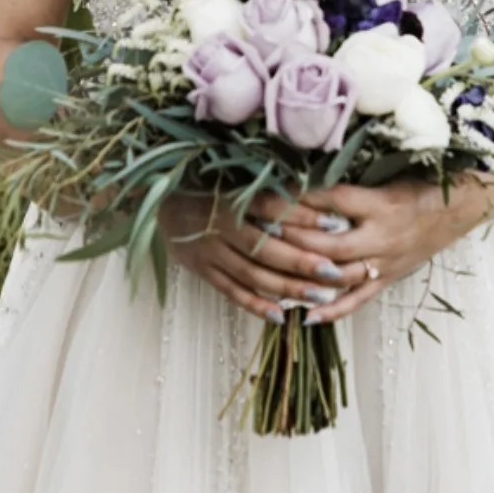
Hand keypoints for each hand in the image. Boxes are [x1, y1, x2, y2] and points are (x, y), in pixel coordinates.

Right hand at [157, 190, 366, 323]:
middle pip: (265, 248)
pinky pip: (232, 291)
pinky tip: (282, 315)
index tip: (335, 222)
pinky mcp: (202, 270)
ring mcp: (209, 251)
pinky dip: (256, 304)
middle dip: (302, 262)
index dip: (303, 215)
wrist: (158, 199)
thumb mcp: (230, 177)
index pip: (272, 207)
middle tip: (334, 273)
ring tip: (319, 296)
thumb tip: (311, 190)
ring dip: (287, 287)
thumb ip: (264, 189)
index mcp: (230, 197)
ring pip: (252, 274)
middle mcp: (220, 226)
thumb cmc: (205, 184)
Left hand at [259, 173, 493, 326]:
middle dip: (289, 238)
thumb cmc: (424, 181)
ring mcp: (386, 262)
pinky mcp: (390, 279)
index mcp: (381, 202)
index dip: (296, 198)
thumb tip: (306, 167)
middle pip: (327, 243)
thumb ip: (352, 174)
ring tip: (269, 273)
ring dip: (304, 275)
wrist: (463, 205)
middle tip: (256, 231)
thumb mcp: (390, 171)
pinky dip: (332, 311)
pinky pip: (358, 300)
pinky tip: (304, 316)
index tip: (264, 192)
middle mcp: (382, 235)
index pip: (330, 202)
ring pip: (338, 275)